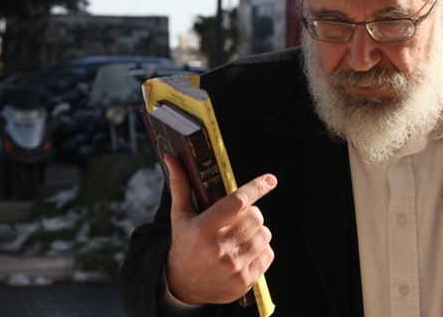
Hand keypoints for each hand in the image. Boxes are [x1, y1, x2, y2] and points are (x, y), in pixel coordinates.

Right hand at [162, 154, 276, 304]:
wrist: (182, 285)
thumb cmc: (184, 243)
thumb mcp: (180, 216)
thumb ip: (181, 186)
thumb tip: (172, 157)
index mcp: (203, 229)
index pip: (237, 202)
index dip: (256, 188)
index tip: (270, 180)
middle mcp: (218, 248)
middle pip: (255, 217)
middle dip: (251, 214)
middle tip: (238, 219)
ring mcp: (233, 267)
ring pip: (264, 235)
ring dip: (257, 232)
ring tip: (240, 236)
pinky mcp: (244, 281)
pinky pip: (268, 254)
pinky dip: (261, 250)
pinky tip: (244, 252)